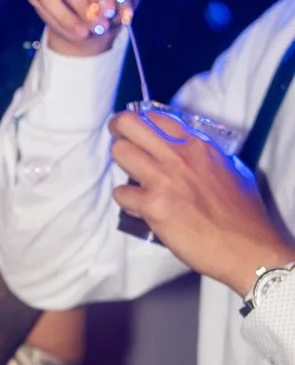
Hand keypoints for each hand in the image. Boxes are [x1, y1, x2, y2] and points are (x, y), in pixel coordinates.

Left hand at [108, 107, 294, 295]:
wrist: (246, 248)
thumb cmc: (243, 214)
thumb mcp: (233, 170)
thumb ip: (207, 157)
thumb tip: (192, 154)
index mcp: (198, 145)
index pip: (155, 116)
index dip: (141, 122)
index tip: (137, 133)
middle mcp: (179, 155)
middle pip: (128, 123)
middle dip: (117, 131)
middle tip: (120, 143)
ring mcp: (163, 179)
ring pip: (119, 152)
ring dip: (121, 166)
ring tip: (134, 179)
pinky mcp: (153, 205)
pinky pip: (121, 193)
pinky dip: (128, 202)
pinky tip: (142, 209)